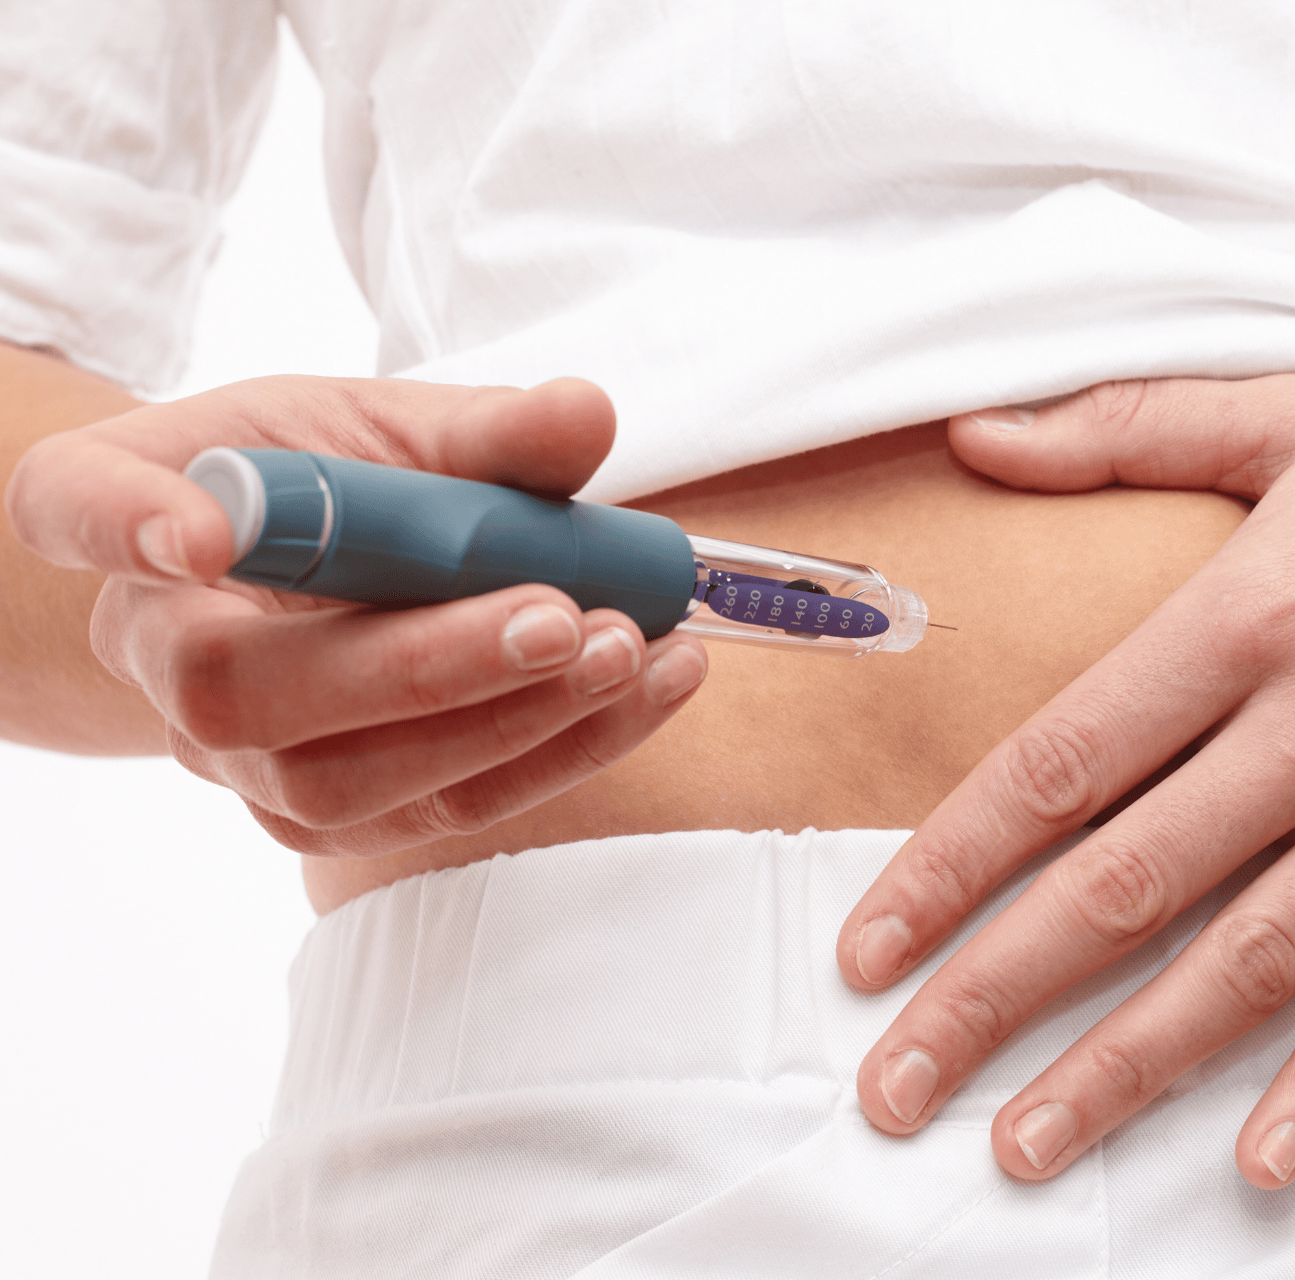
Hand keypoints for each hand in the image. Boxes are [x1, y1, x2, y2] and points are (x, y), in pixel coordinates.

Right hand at [5, 376, 707, 855]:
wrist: (313, 579)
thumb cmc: (330, 482)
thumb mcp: (387, 425)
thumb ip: (482, 428)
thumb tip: (585, 419)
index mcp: (128, 508)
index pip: (79, 507)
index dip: (128, 524)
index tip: (201, 533)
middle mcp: (158, 655)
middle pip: (249, 693)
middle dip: (424, 666)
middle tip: (565, 614)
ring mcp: (237, 759)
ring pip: (350, 784)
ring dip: (515, 722)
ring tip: (637, 650)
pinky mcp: (330, 816)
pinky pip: (440, 810)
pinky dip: (563, 750)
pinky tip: (650, 686)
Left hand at [835, 336, 1294, 1187]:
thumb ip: (1123, 430)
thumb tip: (971, 437)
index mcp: (1255, 614)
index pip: (1063, 764)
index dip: (949, 865)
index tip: (866, 947)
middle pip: (1128, 886)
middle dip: (993, 996)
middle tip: (894, 1084)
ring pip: (1250, 964)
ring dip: (1125, 1068)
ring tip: (1021, 1145)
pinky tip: (1257, 1163)